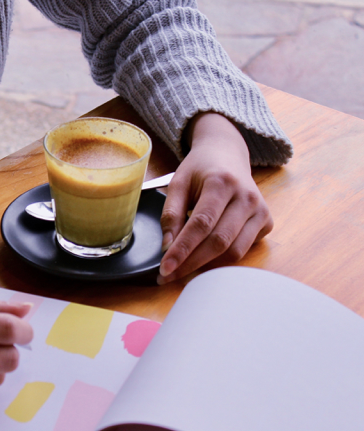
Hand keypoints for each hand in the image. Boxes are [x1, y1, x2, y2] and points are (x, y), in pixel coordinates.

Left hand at [157, 112, 272, 283]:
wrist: (227, 153)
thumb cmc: (200, 170)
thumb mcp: (178, 183)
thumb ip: (171, 213)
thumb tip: (167, 247)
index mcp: (221, 183)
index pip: (201, 224)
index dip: (182, 249)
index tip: (165, 267)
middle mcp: (246, 197)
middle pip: (219, 241)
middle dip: (191, 263)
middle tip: (169, 276)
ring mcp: (260, 210)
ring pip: (234, 251)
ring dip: (206, 266)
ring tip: (182, 271)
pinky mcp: (266, 222)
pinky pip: (243, 249)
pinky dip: (222, 259)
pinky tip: (204, 259)